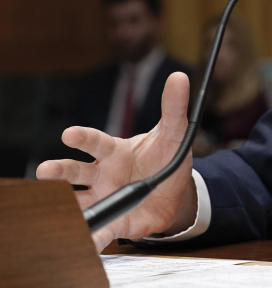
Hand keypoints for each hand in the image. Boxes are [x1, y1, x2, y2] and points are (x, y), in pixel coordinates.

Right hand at [35, 72, 197, 250]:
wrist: (175, 191)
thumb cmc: (166, 157)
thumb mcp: (175, 132)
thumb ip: (173, 107)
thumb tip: (179, 78)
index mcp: (115, 152)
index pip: (95, 142)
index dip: (82, 137)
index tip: (69, 133)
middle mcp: (102, 174)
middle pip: (75, 172)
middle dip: (59, 171)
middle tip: (45, 171)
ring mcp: (105, 198)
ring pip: (78, 201)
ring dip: (66, 204)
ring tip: (54, 208)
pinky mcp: (115, 220)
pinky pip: (100, 229)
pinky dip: (92, 236)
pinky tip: (86, 241)